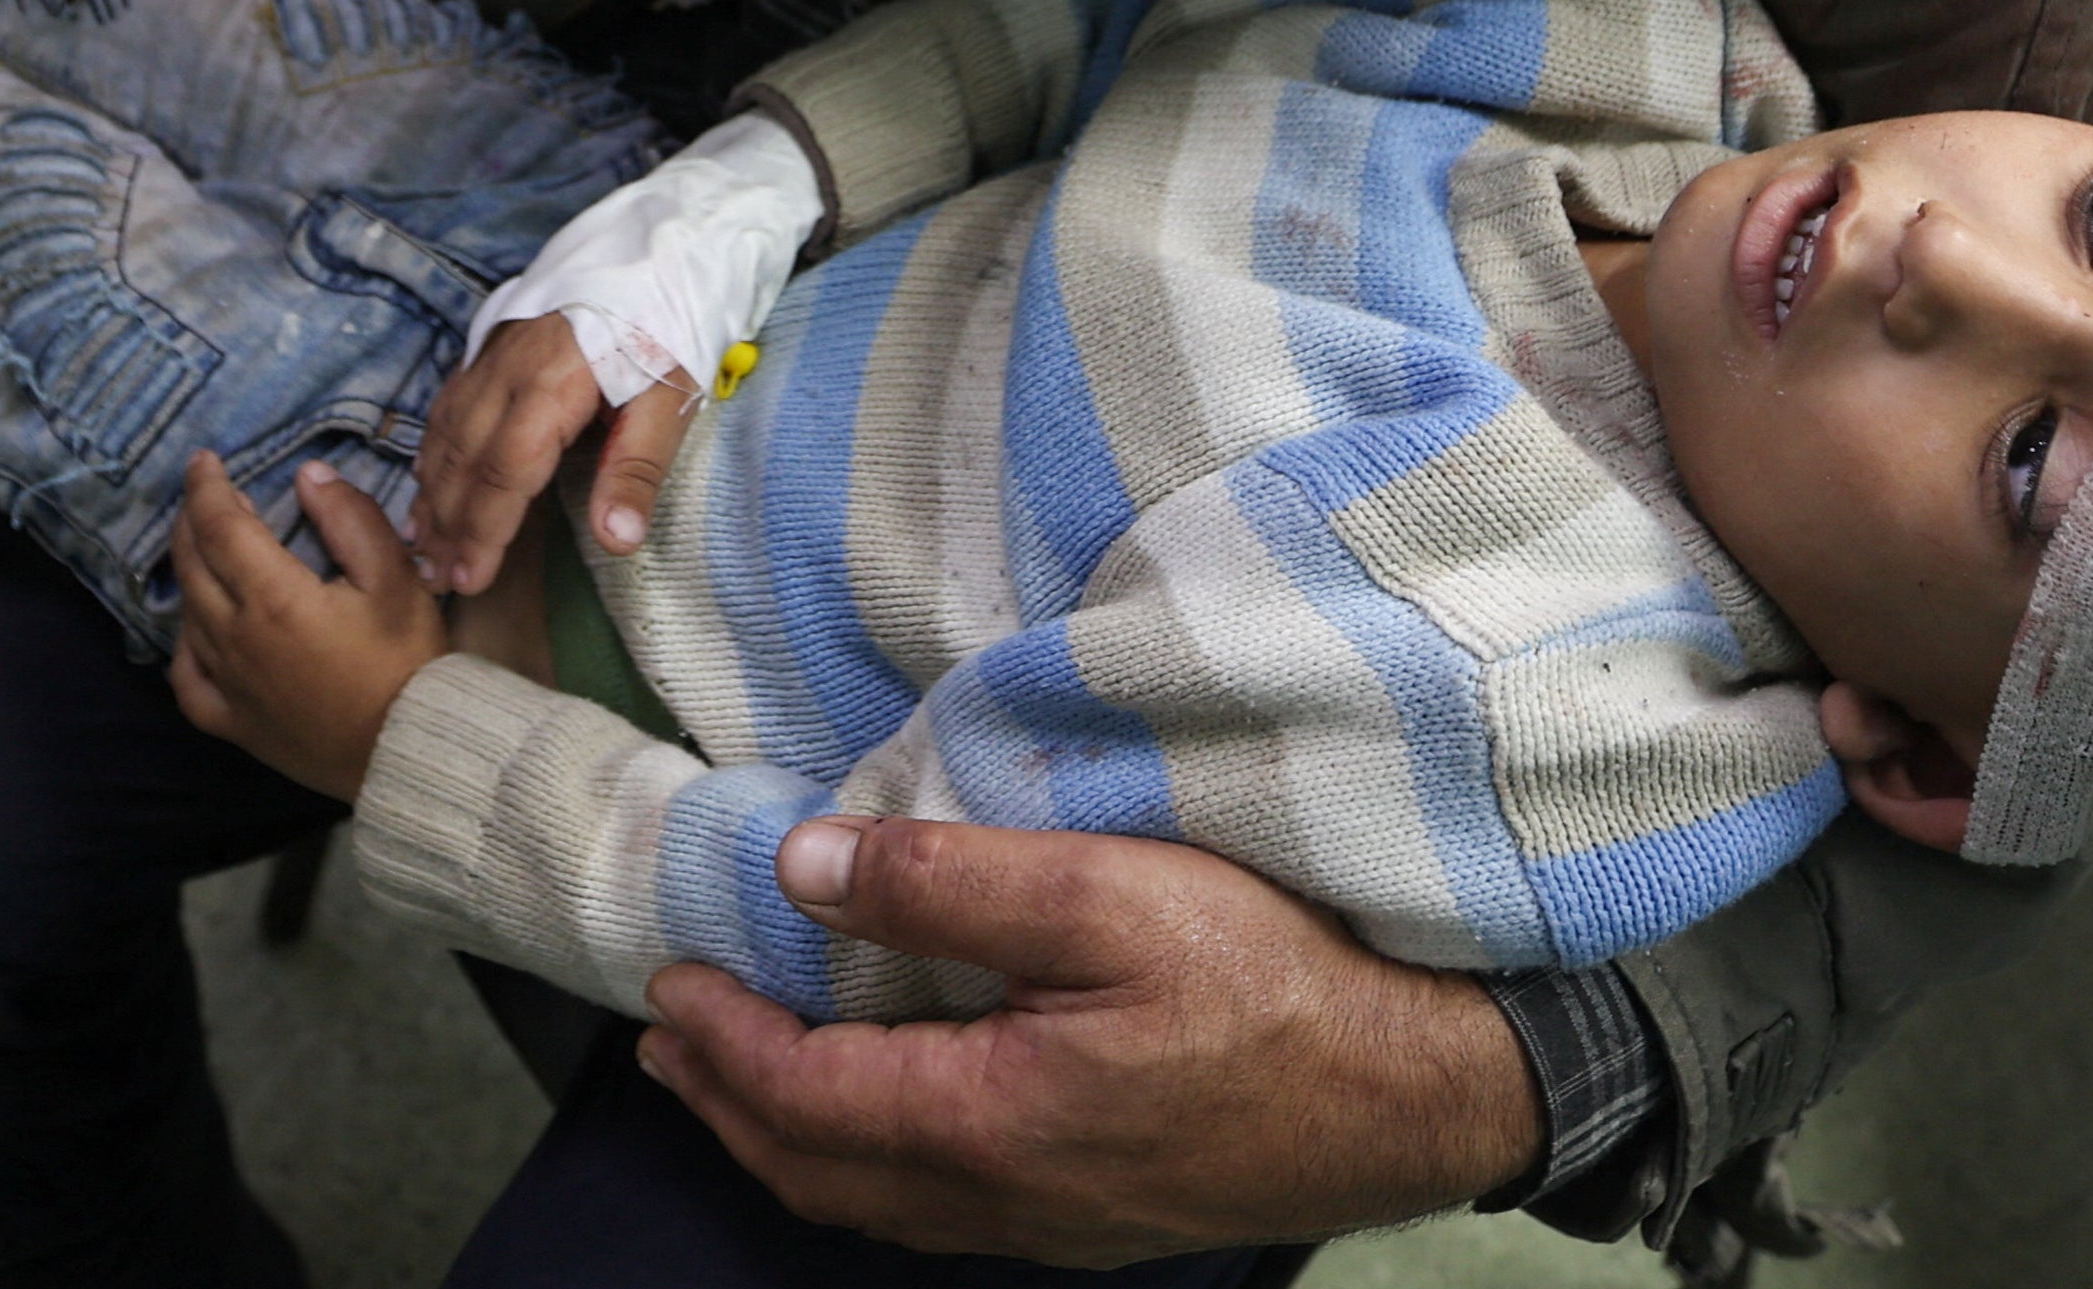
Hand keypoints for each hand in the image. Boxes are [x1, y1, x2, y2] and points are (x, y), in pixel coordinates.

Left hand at [164, 455, 446, 802]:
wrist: (412, 751)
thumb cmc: (408, 662)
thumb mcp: (395, 578)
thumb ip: (350, 519)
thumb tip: (307, 476)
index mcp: (273, 598)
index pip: (220, 526)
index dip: (206, 488)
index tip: (204, 461)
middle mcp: (235, 638)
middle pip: (192, 565)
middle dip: (191, 520)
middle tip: (203, 495)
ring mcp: (228, 685)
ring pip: (186, 615)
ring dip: (189, 571)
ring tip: (206, 548)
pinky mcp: (232, 724)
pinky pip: (187, 679)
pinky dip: (184, 646)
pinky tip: (197, 632)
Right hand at [408, 313, 697, 595]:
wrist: (654, 252)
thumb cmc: (665, 329)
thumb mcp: (668, 401)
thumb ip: (636, 470)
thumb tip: (615, 541)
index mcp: (551, 387)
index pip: (505, 472)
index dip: (485, 530)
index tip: (470, 578)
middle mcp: (508, 373)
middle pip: (466, 459)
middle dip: (449, 524)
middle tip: (437, 578)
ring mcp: (493, 358)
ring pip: (447, 433)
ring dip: (433, 493)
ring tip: (424, 545)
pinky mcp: (491, 348)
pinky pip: (448, 406)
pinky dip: (432, 449)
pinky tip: (427, 480)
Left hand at [634, 818, 1537, 1262]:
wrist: (1425, 1090)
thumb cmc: (1284, 980)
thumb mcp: (1110, 891)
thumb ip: (947, 882)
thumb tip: (803, 870)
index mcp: (991, 1118)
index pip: (803, 1091)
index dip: (722, 1037)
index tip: (667, 976)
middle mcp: (1009, 1196)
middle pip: (820, 1171)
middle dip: (726, 1104)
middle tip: (668, 1040)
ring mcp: (1058, 1221)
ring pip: (878, 1204)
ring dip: (790, 1141)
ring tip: (739, 1082)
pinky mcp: (1104, 1216)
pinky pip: (942, 1211)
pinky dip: (869, 1166)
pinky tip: (880, 1120)